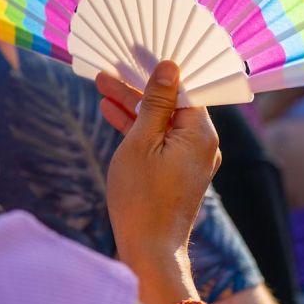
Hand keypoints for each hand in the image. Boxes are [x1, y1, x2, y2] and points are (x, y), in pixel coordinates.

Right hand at [96, 61, 220, 303]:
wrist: (149, 250)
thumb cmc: (141, 198)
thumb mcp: (141, 142)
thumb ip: (155, 103)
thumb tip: (168, 67)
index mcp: (200, 133)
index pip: (180, 88)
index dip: (153, 70)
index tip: (131, 53)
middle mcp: (203, 144)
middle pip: (169, 104)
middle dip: (135, 89)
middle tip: (104, 74)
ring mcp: (191, 159)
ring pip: (161, 122)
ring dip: (133, 107)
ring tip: (101, 89)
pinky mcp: (178, 171)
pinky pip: (160, 140)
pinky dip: (139, 129)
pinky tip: (112, 113)